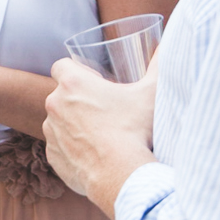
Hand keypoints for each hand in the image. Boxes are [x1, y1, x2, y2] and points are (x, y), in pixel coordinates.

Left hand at [42, 56, 156, 204]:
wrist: (122, 175)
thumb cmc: (135, 130)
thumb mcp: (150, 93)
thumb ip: (158, 66)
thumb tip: (168, 45)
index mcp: (73, 84)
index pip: (61, 66)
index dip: (77, 71)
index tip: (95, 81)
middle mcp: (55, 105)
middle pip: (61, 96)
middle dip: (78, 100)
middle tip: (104, 110)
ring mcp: (51, 133)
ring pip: (59, 122)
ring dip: (74, 125)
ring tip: (101, 135)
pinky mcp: (53, 157)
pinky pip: (60, 148)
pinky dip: (73, 149)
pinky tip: (95, 155)